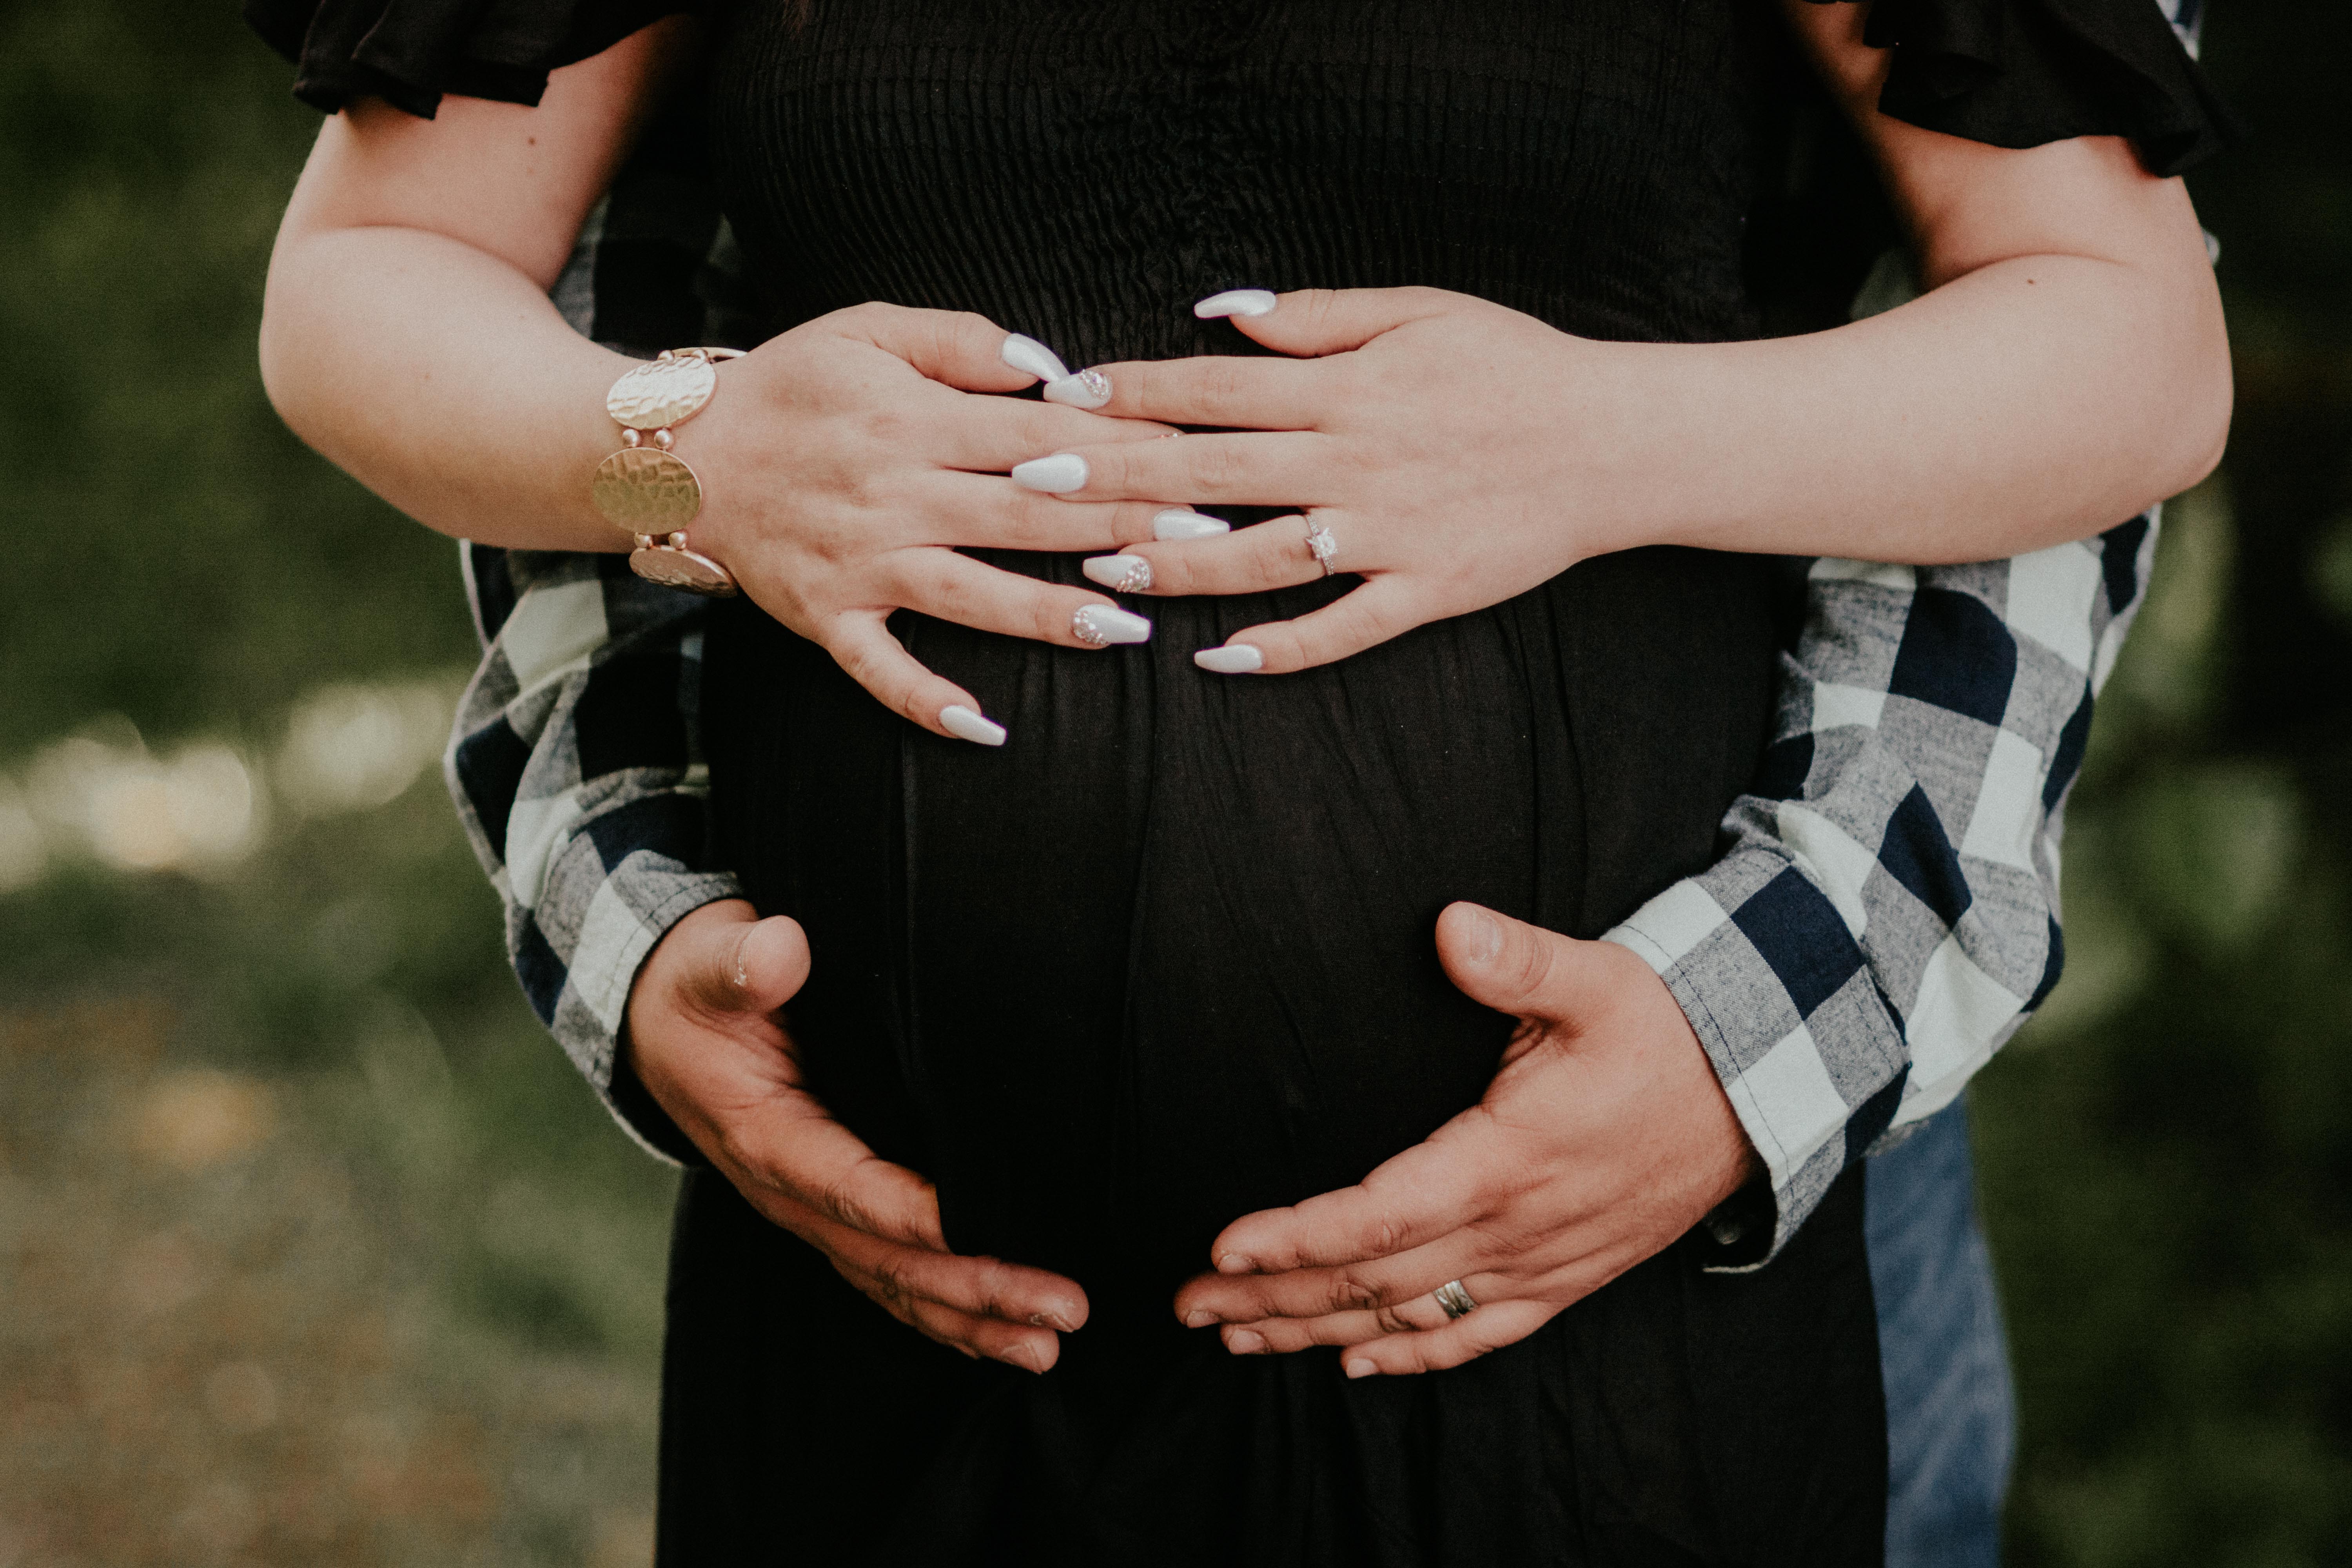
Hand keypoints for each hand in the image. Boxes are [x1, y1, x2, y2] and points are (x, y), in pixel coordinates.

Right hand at [627, 900, 1087, 1370]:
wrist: (659, 1020)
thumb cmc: (699, 985)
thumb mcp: (708, 964)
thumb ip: (742, 962)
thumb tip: (779, 952)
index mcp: (763, 1133)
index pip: (845, 1184)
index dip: (909, 1213)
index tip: (978, 1230)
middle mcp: (786, 1190)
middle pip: (885, 1257)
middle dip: (974, 1288)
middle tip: (1061, 1311)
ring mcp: (809, 1210)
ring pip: (893, 1283)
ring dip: (972, 1318)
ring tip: (1048, 1345)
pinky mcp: (829, 1211)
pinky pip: (887, 1275)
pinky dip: (943, 1312)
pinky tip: (1001, 1336)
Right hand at [683, 304, 1181, 741]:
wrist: (673, 455)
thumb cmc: (789, 385)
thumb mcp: (868, 329)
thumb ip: (962, 341)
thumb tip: (1050, 367)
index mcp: (909, 418)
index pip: (1037, 433)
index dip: (1119, 442)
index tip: (1190, 452)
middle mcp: (891, 494)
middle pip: (1026, 514)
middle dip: (1117, 527)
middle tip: (1199, 540)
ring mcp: (859, 563)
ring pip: (972, 595)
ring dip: (1052, 614)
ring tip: (1129, 627)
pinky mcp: (827, 617)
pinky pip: (882, 670)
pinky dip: (929, 702)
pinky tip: (988, 730)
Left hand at [1024, 287, 1653, 673]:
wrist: (1616, 442)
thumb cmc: (1512, 366)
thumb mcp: (1419, 310)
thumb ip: (1315, 317)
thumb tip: (1217, 316)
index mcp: (1348, 389)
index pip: (1216, 389)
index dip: (1134, 391)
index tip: (1064, 396)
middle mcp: (1357, 462)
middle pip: (1213, 471)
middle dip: (1118, 477)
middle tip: (1035, 483)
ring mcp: (1389, 535)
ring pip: (1260, 557)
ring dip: (1175, 564)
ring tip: (1100, 571)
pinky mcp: (1424, 591)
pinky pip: (1340, 629)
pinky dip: (1279, 646)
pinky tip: (1217, 656)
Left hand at [1171, 902, 1754, 1375]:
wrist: (1757, 1096)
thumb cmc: (1665, 1032)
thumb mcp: (1598, 980)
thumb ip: (1518, 961)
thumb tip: (1451, 928)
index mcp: (1509, 1157)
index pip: (1381, 1212)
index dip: (1299, 1236)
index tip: (1224, 1246)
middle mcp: (1517, 1228)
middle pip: (1372, 1278)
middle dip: (1273, 1295)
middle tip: (1187, 1305)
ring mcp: (1540, 1264)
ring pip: (1409, 1317)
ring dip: (1317, 1330)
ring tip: (1235, 1336)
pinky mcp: (1562, 1281)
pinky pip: (1476, 1336)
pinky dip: (1411, 1357)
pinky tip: (1354, 1364)